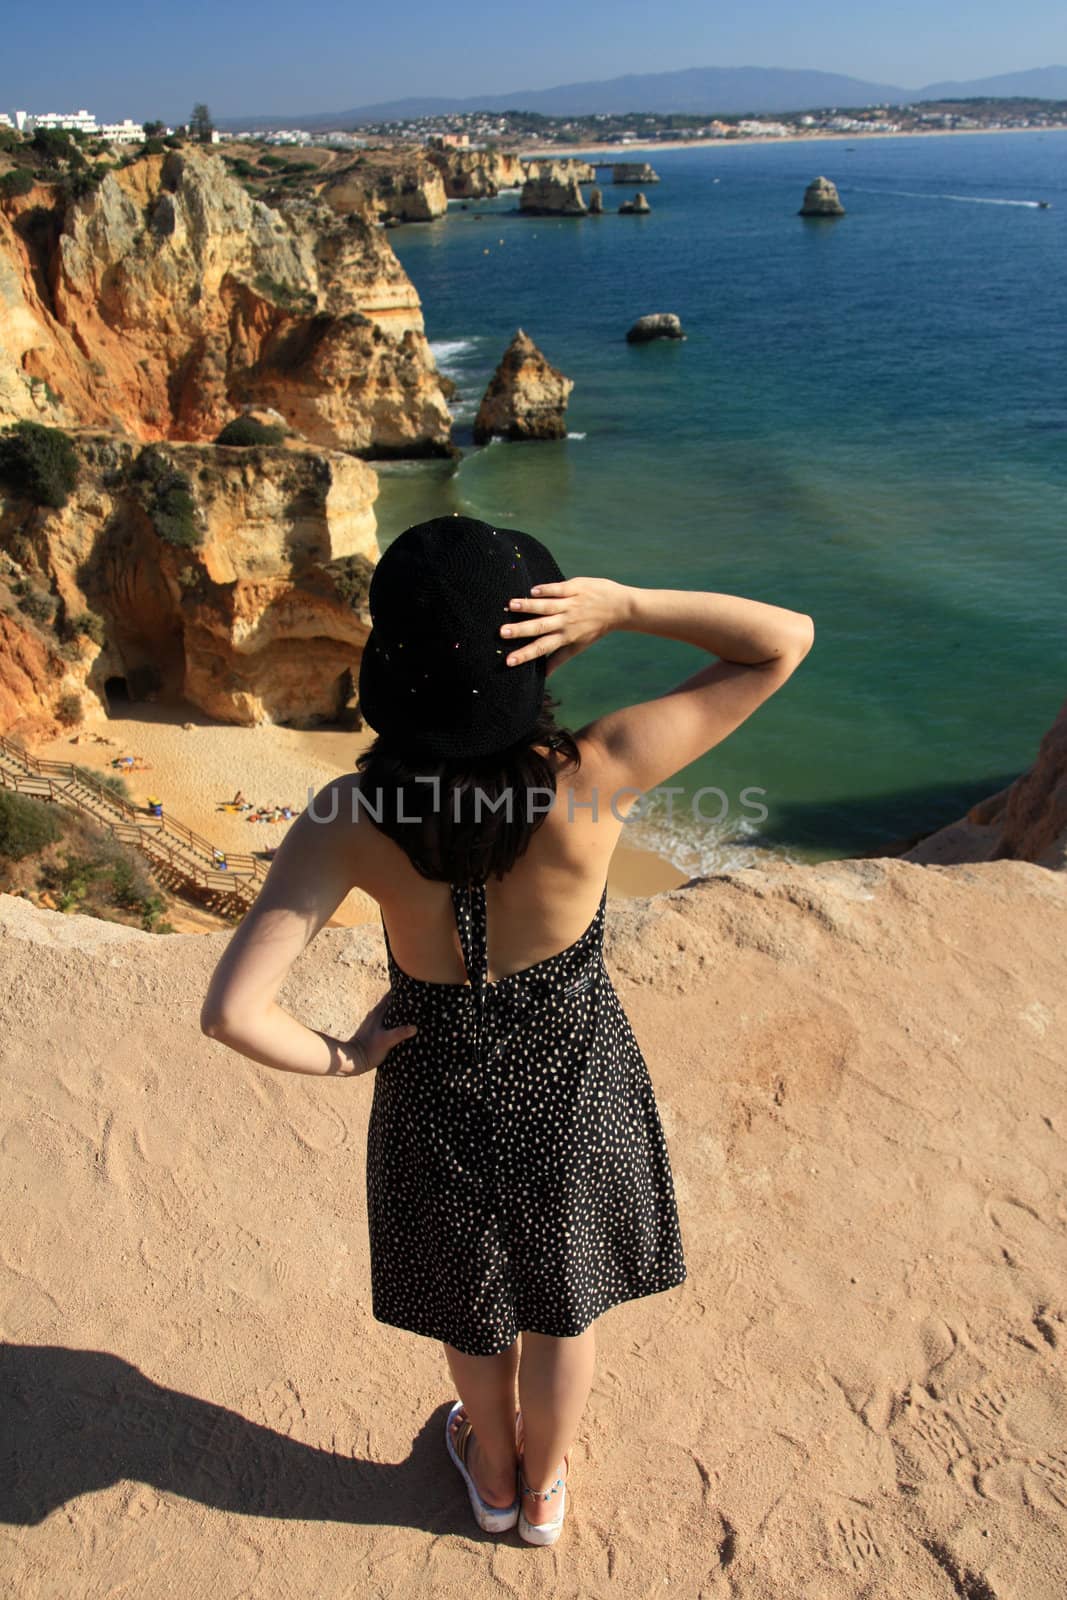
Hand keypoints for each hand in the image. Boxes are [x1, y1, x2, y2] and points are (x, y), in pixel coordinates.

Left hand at [343, 993, 416, 1075]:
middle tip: (417, 1000)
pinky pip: (388, 1021)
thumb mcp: (386, 1040)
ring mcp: (374, 1023)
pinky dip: (396, 1021)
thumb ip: (399, 1033)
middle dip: (403, 1001)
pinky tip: (403, 1026)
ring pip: (390, 1012)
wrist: (354, 1060)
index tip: (413, 988)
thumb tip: (414, 1028)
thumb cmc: (368, 1049)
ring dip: (399, 1011)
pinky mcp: (375, 1032)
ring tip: (413, 1012)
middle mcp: (375, 1015)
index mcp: (377, 1013)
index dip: (401, 991)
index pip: (390, 996)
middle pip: (391, 1003)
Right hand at [500, 577, 629, 674]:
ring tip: (510, 605)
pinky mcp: (574, 587)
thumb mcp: (579, 645)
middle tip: (502, 633)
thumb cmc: (596, 627)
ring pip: (546, 606)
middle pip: (540, 627)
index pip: (542, 647)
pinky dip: (545, 590)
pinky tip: (531, 591)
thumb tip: (546, 675)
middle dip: (521, 630)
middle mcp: (566, 621)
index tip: (509, 661)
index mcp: (565, 636)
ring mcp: (570, 604)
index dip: (525, 654)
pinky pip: (557, 589)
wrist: (620, 607)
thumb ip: (560, 658)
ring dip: (528, 606)